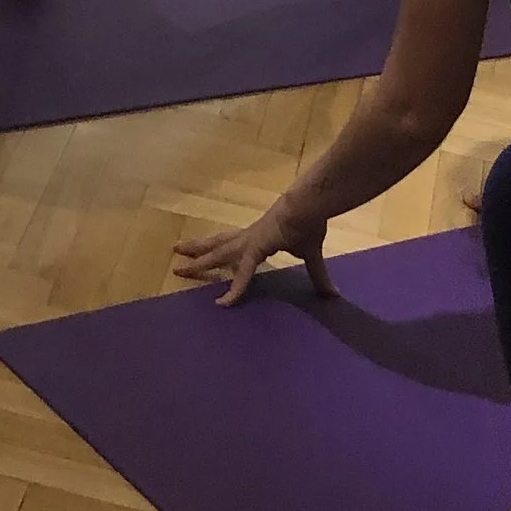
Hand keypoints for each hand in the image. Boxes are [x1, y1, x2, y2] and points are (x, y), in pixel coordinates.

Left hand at [173, 196, 334, 308]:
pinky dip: (233, 289)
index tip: (204, 257)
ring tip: (179, 263)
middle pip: (216, 244)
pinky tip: (222, 303)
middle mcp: (247, 238)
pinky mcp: (255, 248)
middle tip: (177, 253)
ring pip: (217, 252)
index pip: (232, 245)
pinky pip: (242, 273)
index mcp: (257, 238)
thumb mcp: (311, 255)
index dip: (219, 252)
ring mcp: (248, 242)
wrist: (309, 207)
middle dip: (197, 249)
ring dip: (198, 259)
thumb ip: (318, 276)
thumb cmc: (308, 223)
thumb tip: (333, 294)